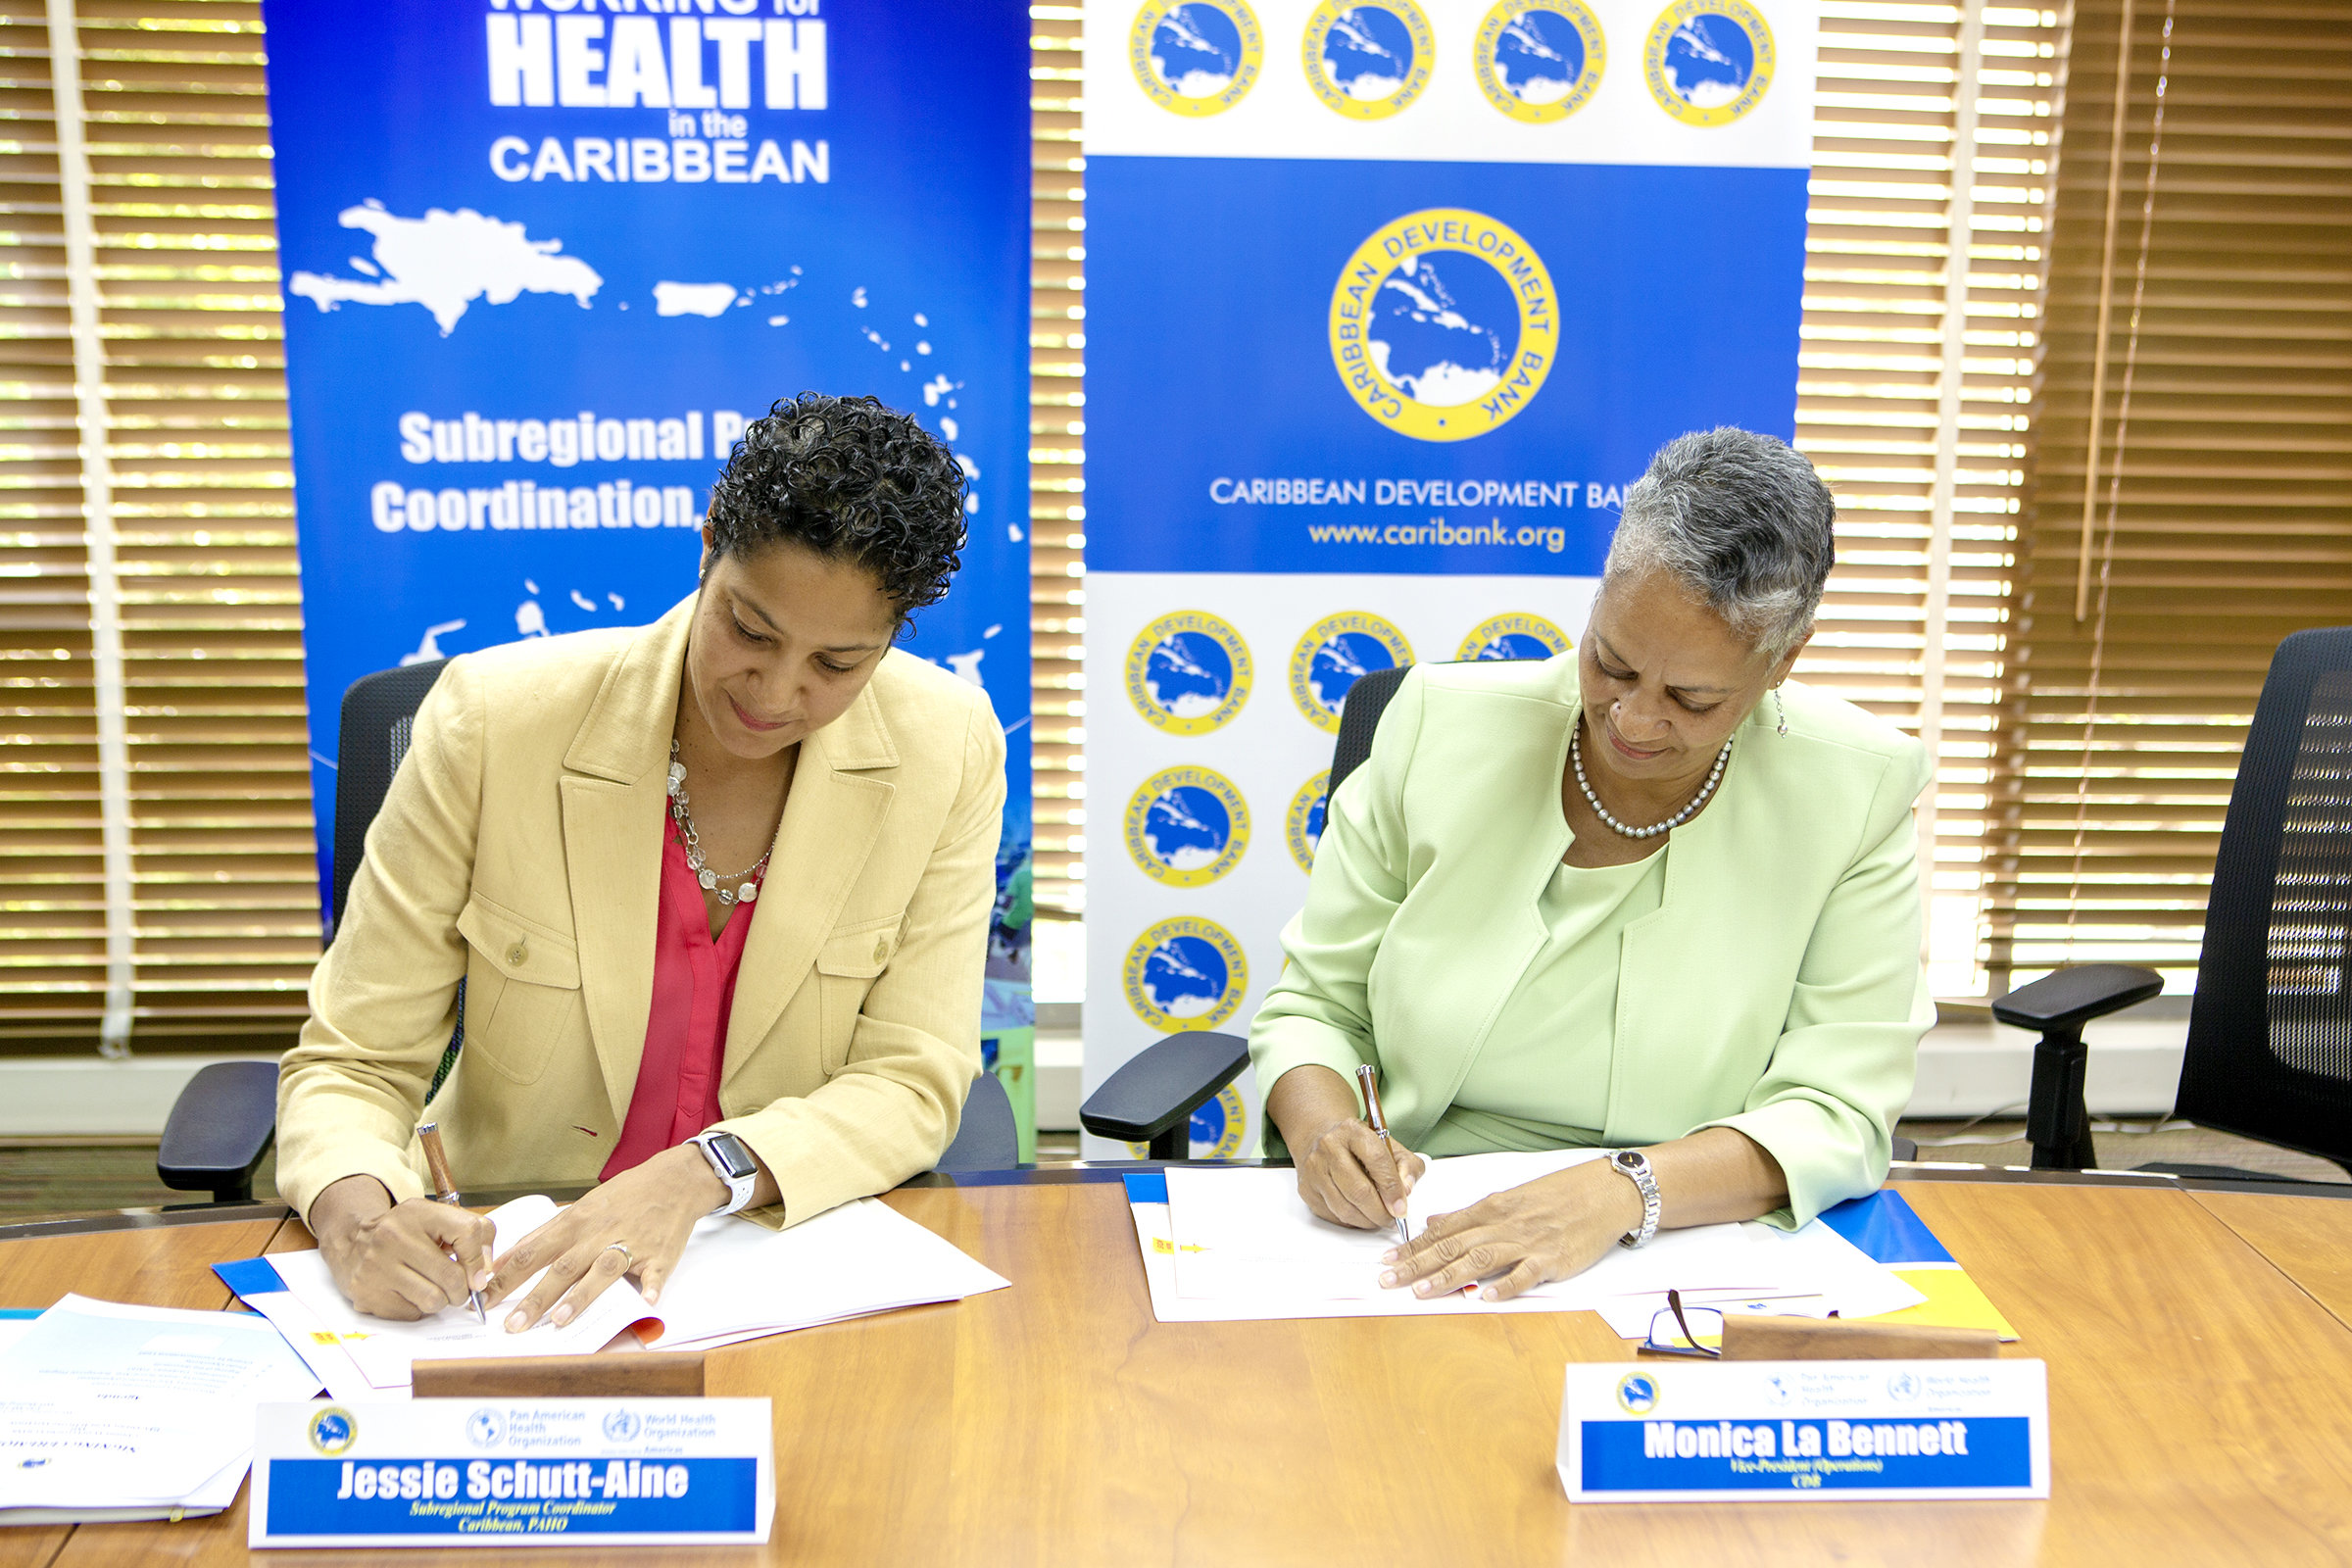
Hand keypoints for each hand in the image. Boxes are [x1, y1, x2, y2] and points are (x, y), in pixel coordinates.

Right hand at [310, 1174, 494, 1321]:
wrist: (351, 1241)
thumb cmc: (405, 1232)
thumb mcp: (436, 1218)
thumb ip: (472, 1234)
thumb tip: (486, 1272)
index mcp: (418, 1212)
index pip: (468, 1232)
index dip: (480, 1258)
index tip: (477, 1273)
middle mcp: (394, 1236)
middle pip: (452, 1277)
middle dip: (462, 1290)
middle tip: (457, 1288)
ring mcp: (377, 1266)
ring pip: (434, 1300)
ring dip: (441, 1301)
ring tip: (431, 1288)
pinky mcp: (366, 1293)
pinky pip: (411, 1313)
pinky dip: (417, 1308)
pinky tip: (407, 1292)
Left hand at [485, 1145, 723, 1331]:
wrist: (672, 1180)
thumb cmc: (623, 1196)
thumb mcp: (580, 1207)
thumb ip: (544, 1234)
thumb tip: (506, 1258)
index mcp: (575, 1224)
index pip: (532, 1253)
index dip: (506, 1277)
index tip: (484, 1298)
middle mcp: (597, 1235)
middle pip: (561, 1268)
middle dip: (535, 1298)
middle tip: (512, 1325)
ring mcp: (629, 1244)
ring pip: (600, 1271)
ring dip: (581, 1295)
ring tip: (560, 1320)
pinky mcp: (659, 1255)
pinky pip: (654, 1274)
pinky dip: (651, 1287)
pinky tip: (647, 1302)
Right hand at [1295, 1115, 1425, 1230]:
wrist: (1319, 1136)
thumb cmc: (1358, 1145)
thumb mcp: (1389, 1146)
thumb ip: (1407, 1166)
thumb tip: (1407, 1190)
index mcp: (1353, 1131)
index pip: (1377, 1161)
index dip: (1392, 1189)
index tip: (1402, 1208)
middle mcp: (1329, 1147)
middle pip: (1359, 1191)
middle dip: (1380, 1213)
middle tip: (1392, 1220)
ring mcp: (1314, 1169)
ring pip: (1344, 1208)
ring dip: (1367, 1221)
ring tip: (1378, 1219)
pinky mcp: (1306, 1189)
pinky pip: (1332, 1215)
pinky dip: (1351, 1222)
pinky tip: (1360, 1215)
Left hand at [1379, 1158, 1642, 1301]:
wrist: (1602, 1192)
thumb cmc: (1557, 1196)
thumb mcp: (1508, 1198)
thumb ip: (1469, 1214)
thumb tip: (1434, 1222)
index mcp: (1490, 1208)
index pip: (1442, 1230)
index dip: (1412, 1246)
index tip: (1386, 1259)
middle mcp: (1502, 1224)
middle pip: (1451, 1246)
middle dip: (1415, 1263)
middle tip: (1387, 1278)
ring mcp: (1526, 1242)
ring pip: (1477, 1259)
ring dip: (1446, 1276)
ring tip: (1420, 1291)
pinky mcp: (1551, 1259)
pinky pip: (1522, 1274)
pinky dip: (1502, 1286)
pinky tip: (1482, 1298)